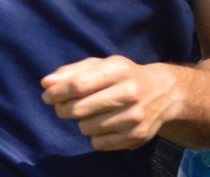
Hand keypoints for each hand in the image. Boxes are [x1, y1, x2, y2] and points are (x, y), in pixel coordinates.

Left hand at [41, 55, 178, 150]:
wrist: (163, 93)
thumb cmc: (123, 76)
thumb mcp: (101, 65)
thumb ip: (72, 72)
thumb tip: (46, 83)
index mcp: (119, 69)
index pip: (78, 85)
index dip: (57, 92)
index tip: (47, 96)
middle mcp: (129, 92)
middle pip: (79, 109)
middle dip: (63, 109)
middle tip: (63, 107)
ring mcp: (134, 117)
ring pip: (86, 128)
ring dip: (81, 123)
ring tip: (91, 114)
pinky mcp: (136, 136)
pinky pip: (98, 144)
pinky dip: (94, 136)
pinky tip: (103, 125)